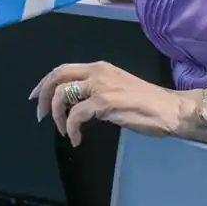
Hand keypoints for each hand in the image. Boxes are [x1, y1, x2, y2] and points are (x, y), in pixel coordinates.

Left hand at [30, 62, 202, 146]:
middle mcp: (97, 71)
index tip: (37, 97)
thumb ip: (95, 92)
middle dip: (44, 95)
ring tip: (63, 130)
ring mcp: (100, 85)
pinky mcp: (105, 102)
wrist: (168, 109)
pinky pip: (76, 115)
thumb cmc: (146, 103)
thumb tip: (76, 104)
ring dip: (58, 115)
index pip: (63, 69)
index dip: (46, 82)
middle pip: (57, 76)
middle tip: (41, 114)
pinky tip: (77, 139)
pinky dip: (71, 129)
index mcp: (99, 67)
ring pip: (63, 94)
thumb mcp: (116, 89)